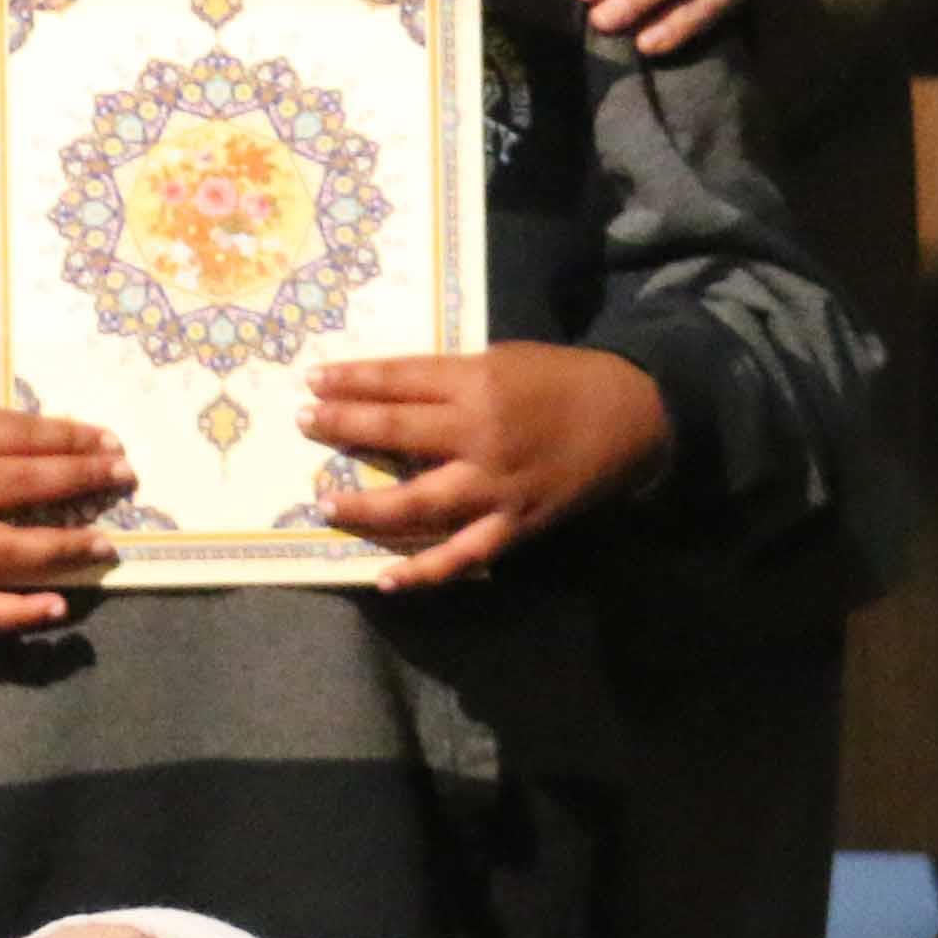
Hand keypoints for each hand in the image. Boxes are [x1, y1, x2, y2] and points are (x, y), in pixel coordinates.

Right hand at [0, 404, 128, 630]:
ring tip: (105, 544)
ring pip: (9, 550)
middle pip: (23, 485)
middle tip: (125, 478)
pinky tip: (57, 606)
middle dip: (81, 480)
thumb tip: (70, 440)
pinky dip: (19, 612)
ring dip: (64, 547)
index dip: (71, 438)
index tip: (112, 442)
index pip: (21, 436)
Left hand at [308, 346, 672, 587]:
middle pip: (395, 432)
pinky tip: (384, 578)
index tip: (312, 380)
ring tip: (327, 504)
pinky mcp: (514, 524)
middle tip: (304, 424)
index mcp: (478, 382)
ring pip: (417, 503)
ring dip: (366, 506)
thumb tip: (394, 396)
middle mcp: (480, 433)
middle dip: (343, 426)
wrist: (634, 417)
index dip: (352, 381)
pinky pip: (461, 556)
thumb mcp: (506, 359)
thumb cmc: (565, 379)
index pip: (400, 380)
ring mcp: (495, 485)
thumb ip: (453, 380)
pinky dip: (423, 572)